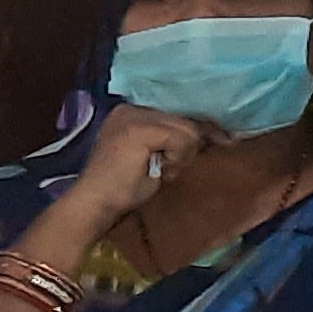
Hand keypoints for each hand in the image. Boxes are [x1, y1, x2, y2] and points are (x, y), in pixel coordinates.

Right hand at [52, 104, 219, 232]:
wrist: (94, 203)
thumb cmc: (121, 187)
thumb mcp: (151, 155)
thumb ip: (169, 140)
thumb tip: (209, 135)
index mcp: (129, 112)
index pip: (176, 114)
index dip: (193, 133)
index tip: (217, 143)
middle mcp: (130, 108)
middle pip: (185, 120)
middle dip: (186, 148)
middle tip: (167, 170)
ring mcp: (133, 116)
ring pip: (187, 129)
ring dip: (182, 155)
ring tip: (162, 171)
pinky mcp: (140, 130)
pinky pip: (181, 139)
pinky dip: (178, 158)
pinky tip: (161, 170)